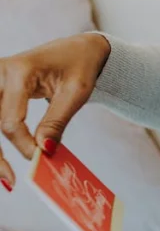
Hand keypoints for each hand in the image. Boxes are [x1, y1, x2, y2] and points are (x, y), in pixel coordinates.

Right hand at [0, 34, 110, 189]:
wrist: (78, 49)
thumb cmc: (80, 65)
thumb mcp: (76, 92)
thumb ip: (56, 122)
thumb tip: (44, 152)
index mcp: (19, 70)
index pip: (10, 121)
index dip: (23, 145)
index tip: (41, 159)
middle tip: (9, 181)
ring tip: (5, 176)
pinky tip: (2, 160)